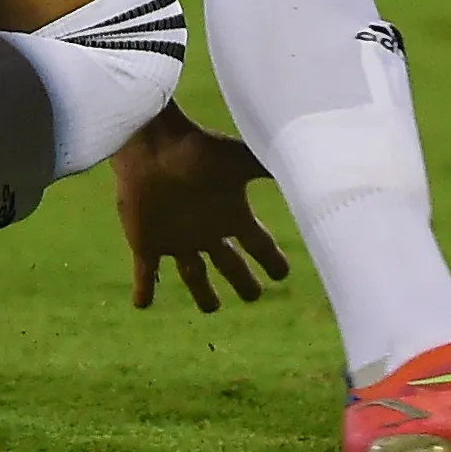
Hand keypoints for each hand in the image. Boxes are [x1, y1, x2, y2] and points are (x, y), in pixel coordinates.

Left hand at [114, 104, 287, 311]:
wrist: (152, 143)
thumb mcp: (240, 161)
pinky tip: (141, 304)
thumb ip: (270, 168)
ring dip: (201, 293)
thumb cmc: (198, 148)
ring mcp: (176, 238)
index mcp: (231, 214)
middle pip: (230, 265)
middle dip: (243, 282)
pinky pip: (145, 274)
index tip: (282, 273)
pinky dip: (144, 290)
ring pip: (192, 275)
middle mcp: (206, 229)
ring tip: (210, 308)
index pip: (259, 245)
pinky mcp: (146, 242)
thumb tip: (309, 170)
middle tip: (253, 296)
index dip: (272, 261)